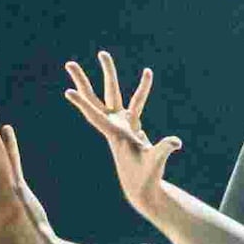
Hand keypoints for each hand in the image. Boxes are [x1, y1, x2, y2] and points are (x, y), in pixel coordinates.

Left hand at [63, 53, 179, 203]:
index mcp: (115, 134)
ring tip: (103, 54)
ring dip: (108, 74)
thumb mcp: (155, 163)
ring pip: (113, 94)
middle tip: (69, 64)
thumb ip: (163, 150)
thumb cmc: (146, 178)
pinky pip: (137, 102)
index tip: (68, 92)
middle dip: (83, 81)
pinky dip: (143, 88)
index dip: (82, 105)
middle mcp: (114, 126)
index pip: (95, 116)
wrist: (143, 189)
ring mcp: (123, 124)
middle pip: (95, 98)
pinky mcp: (133, 127)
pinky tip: (147, 73)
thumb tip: (175, 142)